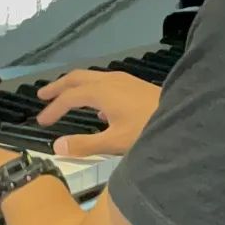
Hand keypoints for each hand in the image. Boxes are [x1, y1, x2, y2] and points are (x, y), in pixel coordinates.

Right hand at [36, 69, 159, 157]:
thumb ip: (85, 145)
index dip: (53, 109)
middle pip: (76, 78)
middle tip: (42, 96)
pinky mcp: (133, 84)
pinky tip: (98, 109)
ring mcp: (123, 80)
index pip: (69, 97)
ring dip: (74, 86)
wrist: (183, 119)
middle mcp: (109, 80)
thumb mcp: (115, 142)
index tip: (41, 122)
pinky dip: (91, 89)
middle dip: (58, 87)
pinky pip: (104, 82)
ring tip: (64, 97)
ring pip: (91, 77)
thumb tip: (57, 146)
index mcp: (101, 91)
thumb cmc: (147, 129)